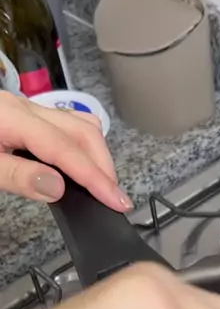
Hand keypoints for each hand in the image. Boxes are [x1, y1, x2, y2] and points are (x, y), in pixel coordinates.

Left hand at [0, 92, 131, 209]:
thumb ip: (17, 176)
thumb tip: (58, 187)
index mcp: (13, 117)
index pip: (65, 148)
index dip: (94, 176)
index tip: (116, 201)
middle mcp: (25, 107)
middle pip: (82, 130)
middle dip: (104, 165)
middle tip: (114, 198)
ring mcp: (28, 109)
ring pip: (79, 124)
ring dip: (97, 155)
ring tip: (102, 185)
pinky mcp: (28, 116)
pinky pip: (67, 125)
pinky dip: (83, 147)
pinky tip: (83, 166)